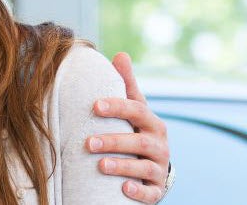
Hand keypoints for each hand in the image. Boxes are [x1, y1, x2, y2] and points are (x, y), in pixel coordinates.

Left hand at [89, 52, 170, 203]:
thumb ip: (127, 86)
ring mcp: (159, 169)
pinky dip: (138, 191)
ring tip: (100, 166)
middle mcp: (159, 145)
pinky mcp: (156, 190)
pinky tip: (123, 188)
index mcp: (152, 124)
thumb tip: (121, 54)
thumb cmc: (138, 133)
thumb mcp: (135, 111)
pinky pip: (150, 193)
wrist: (155, 169)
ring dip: (122, 165)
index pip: (138, 111)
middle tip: (87, 143)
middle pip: (139, 141)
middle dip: (114, 141)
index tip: (95, 106)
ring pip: (144, 167)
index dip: (118, 107)